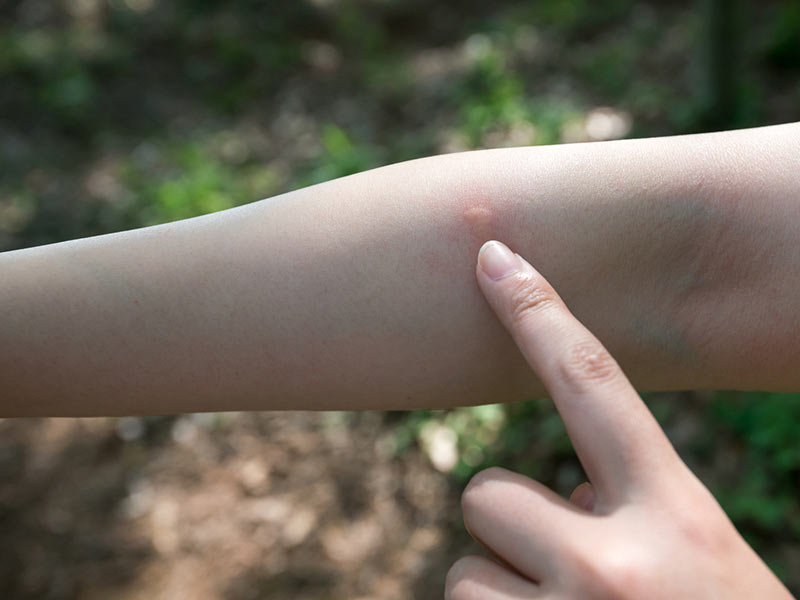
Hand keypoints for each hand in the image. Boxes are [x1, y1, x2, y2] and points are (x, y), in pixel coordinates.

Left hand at [445, 240, 793, 598]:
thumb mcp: (696, 552)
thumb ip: (620, 506)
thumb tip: (538, 490)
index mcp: (674, 512)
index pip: (593, 383)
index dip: (538, 311)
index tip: (492, 255)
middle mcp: (610, 563)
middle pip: (486, 493)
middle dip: (513, 528)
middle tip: (572, 572)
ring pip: (464, 572)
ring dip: (504, 592)